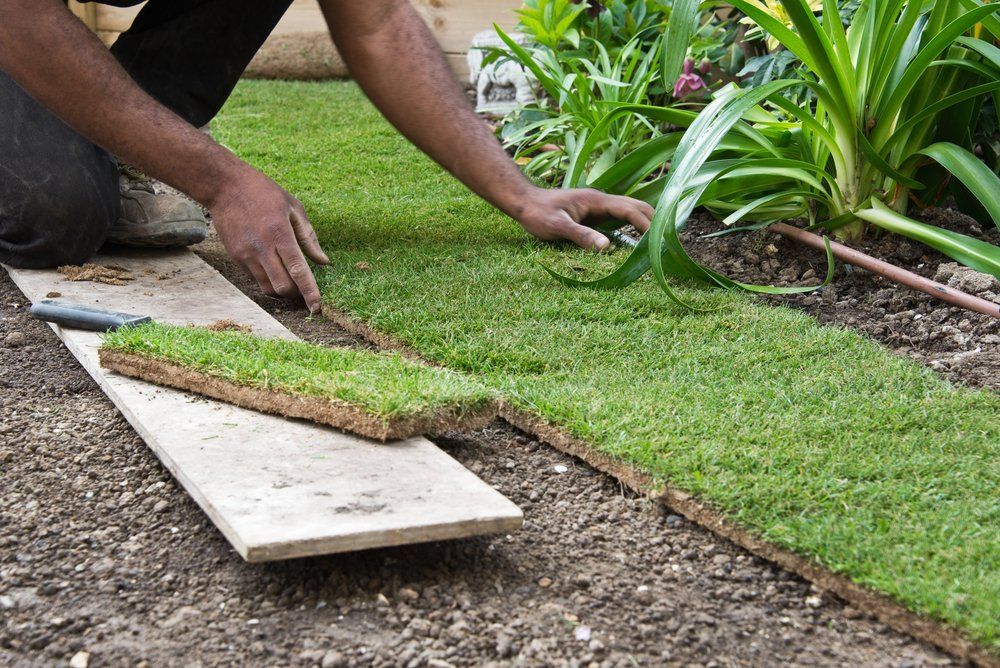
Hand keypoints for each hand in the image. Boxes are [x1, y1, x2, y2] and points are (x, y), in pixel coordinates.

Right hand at [208, 167, 328, 312]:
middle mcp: (262, 248)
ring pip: (268, 288)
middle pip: (283, 287)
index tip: (318, 307)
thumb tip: (324, 261)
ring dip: (282, 289)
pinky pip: (255, 279)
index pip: (298, 270)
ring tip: (289, 277)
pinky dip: (268, 279)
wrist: (224, 186)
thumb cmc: (263, 193)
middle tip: (304, 286)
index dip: (310, 292)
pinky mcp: (235, 257)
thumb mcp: (293, 207)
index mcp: (280, 233)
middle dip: (296, 293)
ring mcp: (246, 255)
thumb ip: (309, 237)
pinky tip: (272, 265)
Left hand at [512, 187, 653, 250]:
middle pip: (636, 206)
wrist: (523, 202)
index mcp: (597, 201)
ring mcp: (599, 207)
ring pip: (630, 212)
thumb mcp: (557, 227)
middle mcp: (602, 201)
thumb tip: (607, 247)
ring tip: (657, 243)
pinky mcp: (594, 215)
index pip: (630, 210)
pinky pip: (619, 220)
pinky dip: (632, 228)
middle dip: (653, 220)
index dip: (646, 224)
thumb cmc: (537, 214)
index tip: (657, 240)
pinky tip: (636, 242)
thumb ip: (581, 236)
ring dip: (645, 223)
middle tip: (666, 241)